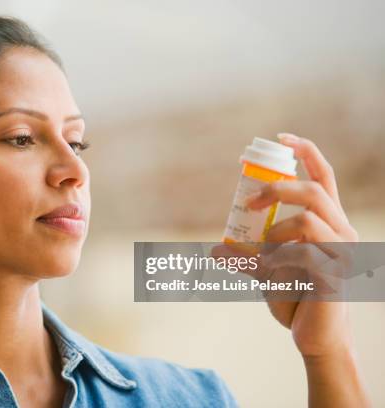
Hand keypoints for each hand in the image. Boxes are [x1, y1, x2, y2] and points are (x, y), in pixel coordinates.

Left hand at [243, 133, 357, 358]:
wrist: (313, 337)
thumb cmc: (294, 297)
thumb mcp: (266, 270)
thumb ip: (248, 255)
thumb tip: (212, 249)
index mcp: (328, 222)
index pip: (324, 176)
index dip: (305, 152)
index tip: (279, 138)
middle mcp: (341, 231)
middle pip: (312, 191)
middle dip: (275, 190)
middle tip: (246, 204)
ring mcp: (343, 253)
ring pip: (306, 221)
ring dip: (274, 235)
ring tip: (265, 257)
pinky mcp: (336, 275)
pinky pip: (301, 255)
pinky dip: (276, 261)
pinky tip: (272, 275)